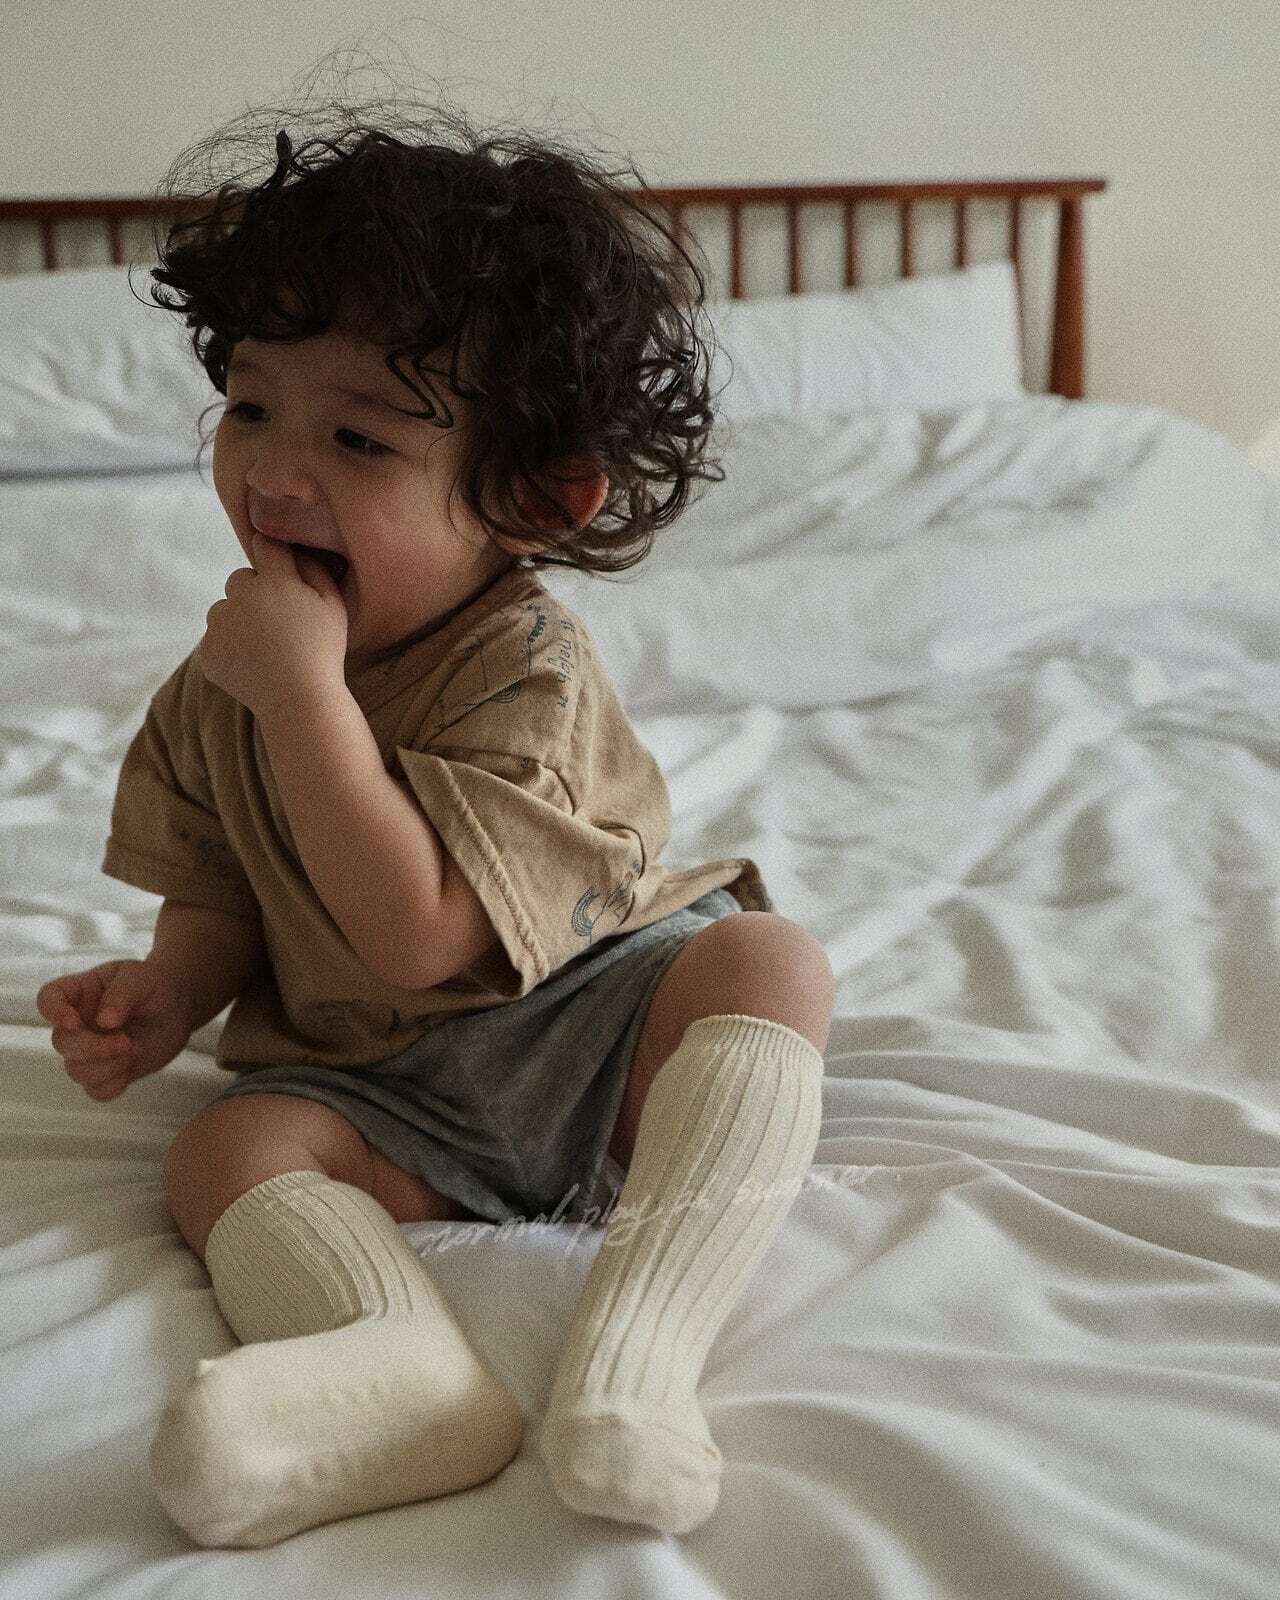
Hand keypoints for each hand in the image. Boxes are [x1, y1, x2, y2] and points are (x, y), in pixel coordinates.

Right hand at [37, 959, 196, 1101]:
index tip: (74, 1022)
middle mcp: (78, 1023)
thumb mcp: (141, 977)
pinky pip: (96, 1090)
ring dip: (106, 1067)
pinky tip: (130, 1068)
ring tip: (134, 1049)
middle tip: (127, 1042)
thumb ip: (122, 995)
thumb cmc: (155, 985)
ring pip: (76, 1070)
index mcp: (80, 992)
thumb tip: (104, 1021)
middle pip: (62, 1043)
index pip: (48, 999)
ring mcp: (90, 1049)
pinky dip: (112, 1085)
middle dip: (93, 1048)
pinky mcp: (107, 1071)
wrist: (179, 1007)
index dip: (53, 1013)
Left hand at [198, 532, 347, 719]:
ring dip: (238, 620)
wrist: (300, 700)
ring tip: (265, 647)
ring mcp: (220, 625)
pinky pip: (216, 640)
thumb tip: (294, 550)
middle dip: (255, 592)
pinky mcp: (208, 652)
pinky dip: (230, 649)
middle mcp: (241, 597)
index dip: (273, 554)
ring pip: (223, 610)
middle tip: (278, 621)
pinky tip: (253, 664)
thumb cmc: (323, 652)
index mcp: (275, 581)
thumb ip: (315, 569)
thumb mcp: (334, 605)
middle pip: (240, 579)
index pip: (265, 545)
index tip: (279, 566)